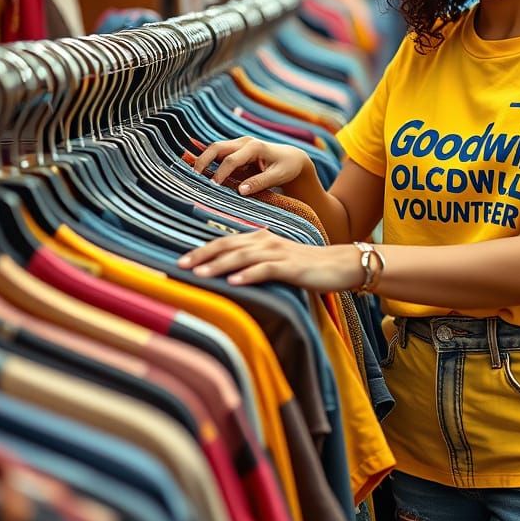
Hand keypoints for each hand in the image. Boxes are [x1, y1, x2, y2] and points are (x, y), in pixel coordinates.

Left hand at [178, 229, 365, 291]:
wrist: (339, 265)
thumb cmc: (305, 266)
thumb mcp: (276, 261)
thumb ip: (253, 261)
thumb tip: (227, 273)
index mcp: (261, 238)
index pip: (226, 241)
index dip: (203, 249)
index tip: (181, 261)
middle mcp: (267, 241)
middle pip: (229, 245)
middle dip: (203, 255)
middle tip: (180, 265)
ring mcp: (279, 253)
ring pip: (244, 256)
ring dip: (220, 265)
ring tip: (201, 274)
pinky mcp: (292, 267)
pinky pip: (267, 270)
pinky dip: (249, 275)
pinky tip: (235, 282)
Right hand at [192, 137, 309, 194]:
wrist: (291, 158)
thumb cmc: (287, 167)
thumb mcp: (277, 176)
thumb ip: (260, 183)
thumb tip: (240, 191)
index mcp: (255, 147)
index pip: (232, 160)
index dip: (220, 174)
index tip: (213, 188)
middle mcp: (244, 142)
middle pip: (217, 147)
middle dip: (202, 161)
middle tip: (192, 178)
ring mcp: (239, 145)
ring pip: (215, 149)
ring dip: (203, 161)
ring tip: (192, 178)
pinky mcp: (235, 151)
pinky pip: (218, 155)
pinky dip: (208, 162)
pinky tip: (199, 174)